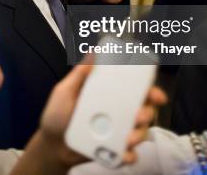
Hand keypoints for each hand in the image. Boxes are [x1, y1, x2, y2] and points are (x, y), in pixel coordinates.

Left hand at [38, 56, 166, 166]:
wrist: (51, 144)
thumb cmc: (58, 114)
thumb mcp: (65, 91)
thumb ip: (79, 74)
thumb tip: (94, 52)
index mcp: (109, 95)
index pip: (134, 90)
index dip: (149, 90)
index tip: (155, 93)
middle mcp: (118, 113)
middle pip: (143, 110)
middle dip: (148, 112)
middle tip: (140, 115)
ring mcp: (118, 133)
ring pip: (139, 132)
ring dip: (139, 135)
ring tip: (128, 138)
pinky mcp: (114, 151)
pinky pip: (128, 154)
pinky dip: (129, 155)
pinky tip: (125, 154)